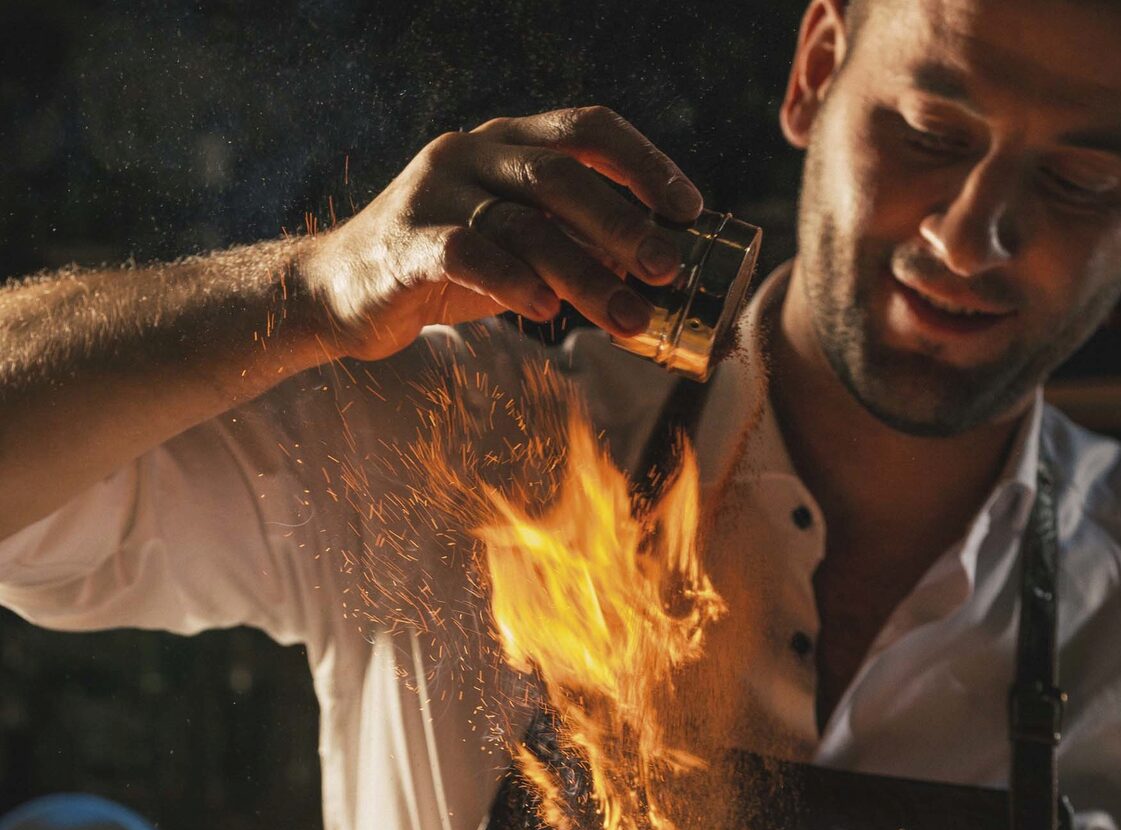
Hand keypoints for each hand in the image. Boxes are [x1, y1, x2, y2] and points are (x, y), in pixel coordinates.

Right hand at [295, 105, 701, 361]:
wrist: (339, 292)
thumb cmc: (441, 271)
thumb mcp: (514, 248)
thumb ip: (570, 245)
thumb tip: (651, 270)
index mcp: (504, 144)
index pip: (585, 130)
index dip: (644, 163)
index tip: (690, 209)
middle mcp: (470, 154)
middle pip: (561, 176)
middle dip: (624, 224)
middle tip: (669, 269)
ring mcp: (434, 194)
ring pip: (523, 224)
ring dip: (585, 274)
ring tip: (629, 318)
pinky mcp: (404, 242)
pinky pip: (468, 254)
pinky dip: (513, 282)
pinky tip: (547, 313)